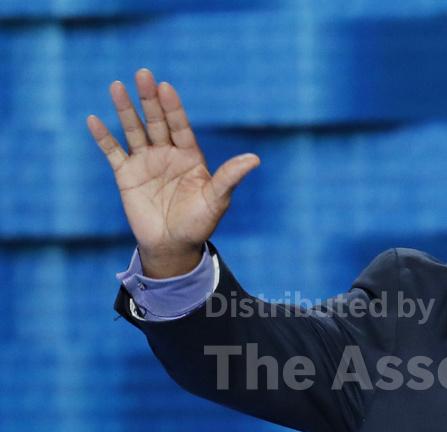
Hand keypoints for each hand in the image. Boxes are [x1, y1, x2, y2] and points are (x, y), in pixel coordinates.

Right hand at [86, 68, 259, 277]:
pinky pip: (113, 152)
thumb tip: (255, 159)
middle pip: (156, 122)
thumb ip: (230, 177)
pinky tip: (93, 120)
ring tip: (116, 86)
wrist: (173, 245)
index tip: (166, 87)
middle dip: (149, 99)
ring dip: (124, 110)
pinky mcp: (126, 175)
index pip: (180, 126)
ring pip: (133, 130)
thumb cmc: (199, 223)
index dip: (173, 108)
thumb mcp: (216, 199)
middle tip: (143, 74)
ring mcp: (146, 162)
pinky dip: (103, 138)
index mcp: (189, 156)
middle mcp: (167, 154)